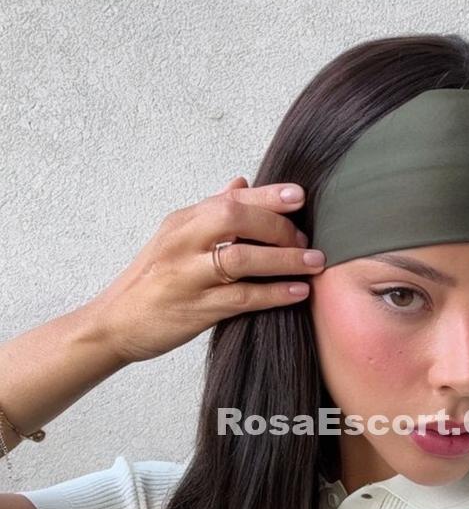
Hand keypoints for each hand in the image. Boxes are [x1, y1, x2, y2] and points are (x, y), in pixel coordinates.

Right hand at [86, 177, 324, 363]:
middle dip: (278, 226)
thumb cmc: (151, 282)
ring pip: (241, 259)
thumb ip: (210, 212)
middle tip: (306, 240)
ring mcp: (187, 276)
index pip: (229, 198)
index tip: (299, 196)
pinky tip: (298, 292)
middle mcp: (182, 243)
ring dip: (284, 260)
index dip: (268, 195)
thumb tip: (241, 184)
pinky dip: (274, 293)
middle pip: (235, 219)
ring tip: (314, 263)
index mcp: (182, 222)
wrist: (113, 324)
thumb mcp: (175, 239)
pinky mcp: (195, 309)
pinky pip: (242, 298)